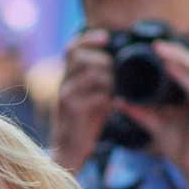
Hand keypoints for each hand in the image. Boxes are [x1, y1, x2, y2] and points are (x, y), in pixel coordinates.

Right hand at [50, 30, 113, 173]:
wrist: (69, 151)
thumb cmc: (84, 124)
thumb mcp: (93, 98)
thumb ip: (104, 81)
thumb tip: (123, 68)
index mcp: (68, 77)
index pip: (72, 47)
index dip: (88, 38)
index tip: (106, 37)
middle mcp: (65, 82)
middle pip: (79, 55)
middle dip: (103, 58)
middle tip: (117, 70)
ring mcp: (66, 95)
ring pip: (89, 73)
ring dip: (109, 77)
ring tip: (118, 88)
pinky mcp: (73, 110)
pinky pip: (95, 95)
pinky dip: (109, 97)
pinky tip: (116, 104)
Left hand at [114, 39, 188, 188]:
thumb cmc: (181, 150)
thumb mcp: (156, 125)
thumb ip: (140, 112)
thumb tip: (117, 101)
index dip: (173, 55)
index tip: (152, 47)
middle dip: (175, 51)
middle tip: (155, 44)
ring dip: (179, 59)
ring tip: (160, 51)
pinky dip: (184, 76)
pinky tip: (170, 68)